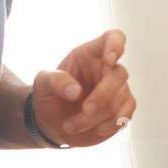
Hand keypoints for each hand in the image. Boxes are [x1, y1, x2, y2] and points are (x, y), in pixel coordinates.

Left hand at [32, 29, 136, 146]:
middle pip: (119, 75)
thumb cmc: (49, 96)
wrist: (52, 123)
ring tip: (71, 126)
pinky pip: (125, 115)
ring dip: (96, 117)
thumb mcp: (42, 84)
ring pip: (120, 99)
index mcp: (91, 54)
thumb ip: (56, 81)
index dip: (116, 45)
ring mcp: (118, 89)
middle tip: (84, 110)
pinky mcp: (122, 109)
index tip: (110, 60)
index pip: (114, 38)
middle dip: (102, 96)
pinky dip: (109, 125)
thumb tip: (76, 91)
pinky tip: (95, 129)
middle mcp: (108, 69)